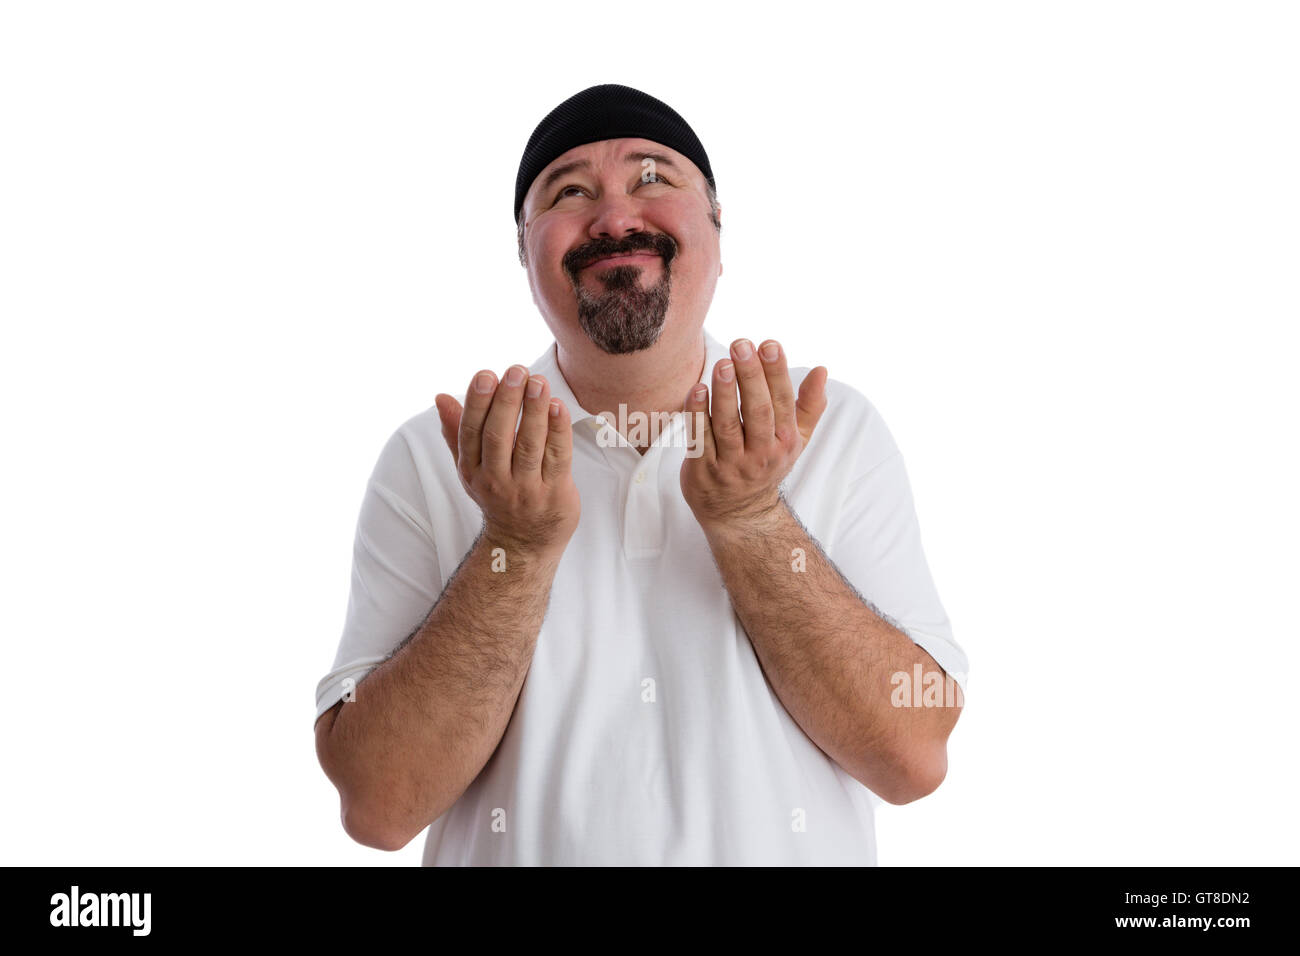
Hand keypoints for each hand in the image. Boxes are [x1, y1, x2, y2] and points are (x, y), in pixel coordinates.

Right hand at [435, 365, 579, 558]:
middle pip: (499, 436)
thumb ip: (457, 431)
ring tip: (539, 382)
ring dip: (534, 410)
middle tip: (517, 370)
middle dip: (507, 401)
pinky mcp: (555, 493)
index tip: (486, 374)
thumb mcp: (471, 468)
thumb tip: (441, 396)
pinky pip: (558, 457)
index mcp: (472, 469)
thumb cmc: (498, 494)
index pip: (471, 431)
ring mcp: (526, 489)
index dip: (477, 402)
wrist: (523, 544)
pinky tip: (558, 407)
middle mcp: (496, 480)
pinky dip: (558, 430)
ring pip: (529, 444)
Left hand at [680, 338, 827, 528]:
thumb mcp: (796, 438)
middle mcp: (761, 453)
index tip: (769, 344)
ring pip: (728, 425)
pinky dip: (696, 415)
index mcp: (785, 440)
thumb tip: (823, 370)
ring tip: (721, 363)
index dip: (776, 372)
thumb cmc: (767, 463)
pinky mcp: (704, 471)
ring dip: (724, 393)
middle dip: (750, 377)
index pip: (782, 401)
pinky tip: (695, 390)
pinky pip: (700, 440)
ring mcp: (732, 464)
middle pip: (757, 411)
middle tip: (741, 345)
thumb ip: (810, 405)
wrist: (739, 513)